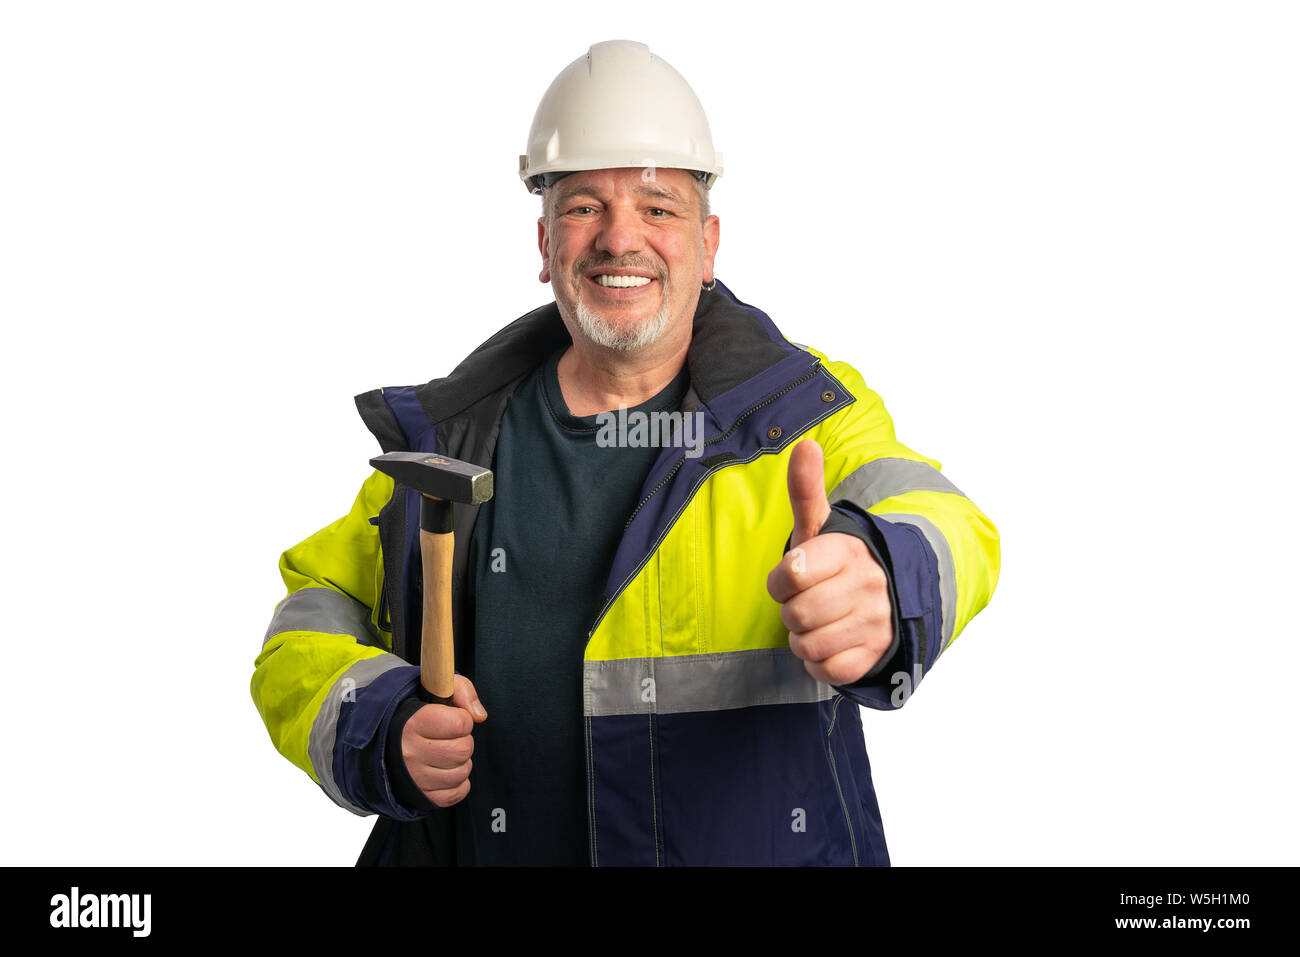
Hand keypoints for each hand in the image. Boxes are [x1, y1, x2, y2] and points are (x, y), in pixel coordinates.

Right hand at [401, 674, 486, 807]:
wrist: (383, 742)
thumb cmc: (414, 713)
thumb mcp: (434, 688)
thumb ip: (462, 690)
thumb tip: (479, 716)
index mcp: (412, 723)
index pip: (460, 724)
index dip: (462, 719)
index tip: (451, 718)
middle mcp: (410, 753)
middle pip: (464, 750)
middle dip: (463, 741)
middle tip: (449, 738)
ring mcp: (414, 778)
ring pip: (462, 772)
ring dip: (461, 762)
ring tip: (446, 753)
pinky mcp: (421, 797)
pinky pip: (458, 792)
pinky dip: (458, 782)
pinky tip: (445, 770)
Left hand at [766, 439, 893, 685]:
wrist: (894, 595)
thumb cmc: (840, 561)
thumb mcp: (822, 525)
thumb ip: (806, 489)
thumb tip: (805, 444)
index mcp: (849, 552)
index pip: (793, 574)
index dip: (780, 581)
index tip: (790, 577)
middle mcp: (867, 586)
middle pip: (797, 614)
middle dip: (790, 612)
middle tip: (804, 603)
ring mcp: (875, 623)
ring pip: (809, 645)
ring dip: (802, 639)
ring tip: (816, 622)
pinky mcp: (876, 655)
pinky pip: (828, 670)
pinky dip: (819, 663)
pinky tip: (829, 644)